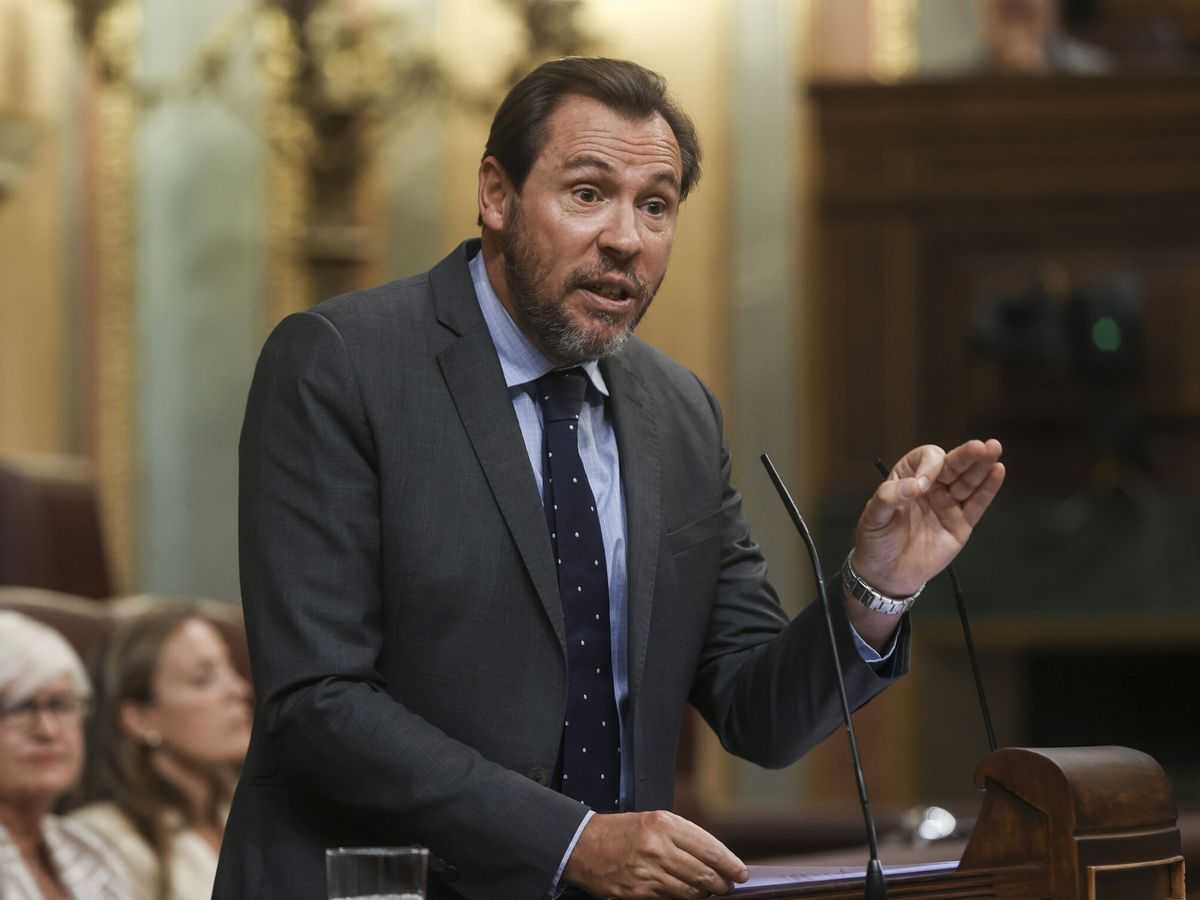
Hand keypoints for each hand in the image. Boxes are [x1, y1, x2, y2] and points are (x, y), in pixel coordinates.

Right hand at [564, 810, 748, 898]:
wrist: (584, 845)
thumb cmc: (621, 831)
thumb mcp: (653, 821)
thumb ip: (682, 836)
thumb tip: (713, 858)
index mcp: (664, 824)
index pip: (709, 848)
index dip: (730, 864)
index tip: (741, 872)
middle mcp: (658, 847)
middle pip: (704, 873)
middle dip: (721, 883)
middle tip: (728, 886)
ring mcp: (648, 872)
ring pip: (690, 891)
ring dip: (704, 894)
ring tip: (709, 892)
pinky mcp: (639, 892)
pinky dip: (682, 899)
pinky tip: (686, 896)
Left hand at [853, 439, 1004, 597]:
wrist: (886, 574)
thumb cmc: (876, 541)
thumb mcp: (873, 517)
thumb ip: (889, 497)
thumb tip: (916, 485)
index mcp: (907, 477)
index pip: (926, 459)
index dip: (930, 466)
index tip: (923, 485)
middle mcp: (931, 486)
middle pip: (952, 465)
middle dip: (966, 455)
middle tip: (982, 446)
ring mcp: (948, 504)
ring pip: (968, 481)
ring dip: (982, 466)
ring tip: (994, 448)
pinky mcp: (961, 524)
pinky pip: (977, 504)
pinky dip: (988, 488)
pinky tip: (998, 471)